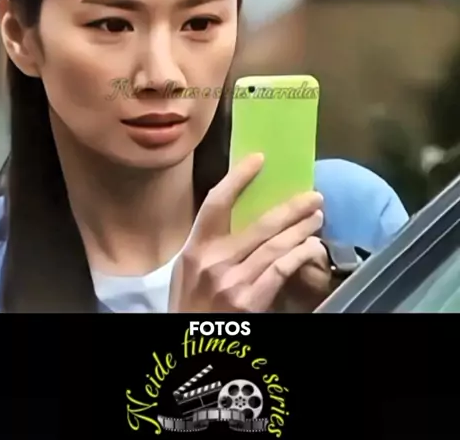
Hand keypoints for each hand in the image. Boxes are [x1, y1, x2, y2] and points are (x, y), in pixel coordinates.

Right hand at [169, 153, 323, 312]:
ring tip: (318, 219)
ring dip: (301, 230)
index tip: (259, 160)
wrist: (191, 346)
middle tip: (313, 196)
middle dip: (291, 208)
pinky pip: (280, 270)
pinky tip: (311, 247)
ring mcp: (233, 282)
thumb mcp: (188, 271)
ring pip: (275, 246)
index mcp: (195, 248)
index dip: (238, 178)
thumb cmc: (190, 306)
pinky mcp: (250, 302)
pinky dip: (299, 255)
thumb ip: (210, 245)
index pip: (216, 203)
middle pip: (259, 225)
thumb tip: (242, 215)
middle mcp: (214, 261)